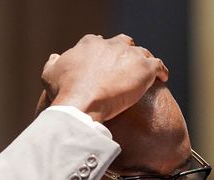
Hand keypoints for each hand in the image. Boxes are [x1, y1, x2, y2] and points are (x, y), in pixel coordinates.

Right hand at [41, 34, 167, 122]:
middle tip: (127, 67)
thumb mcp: (50, 74)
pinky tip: (163, 79)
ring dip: (144, 61)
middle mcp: (111, 44)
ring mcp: (129, 55)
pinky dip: (161, 71)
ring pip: (143, 53)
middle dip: (125, 52)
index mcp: (90, 44)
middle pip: (123, 43)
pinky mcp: (144, 68)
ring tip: (146, 73)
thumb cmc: (64, 91)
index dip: (103, 52)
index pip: (100, 42)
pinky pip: (159, 66)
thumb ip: (53, 63)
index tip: (105, 62)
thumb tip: (55, 56)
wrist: (82, 103)